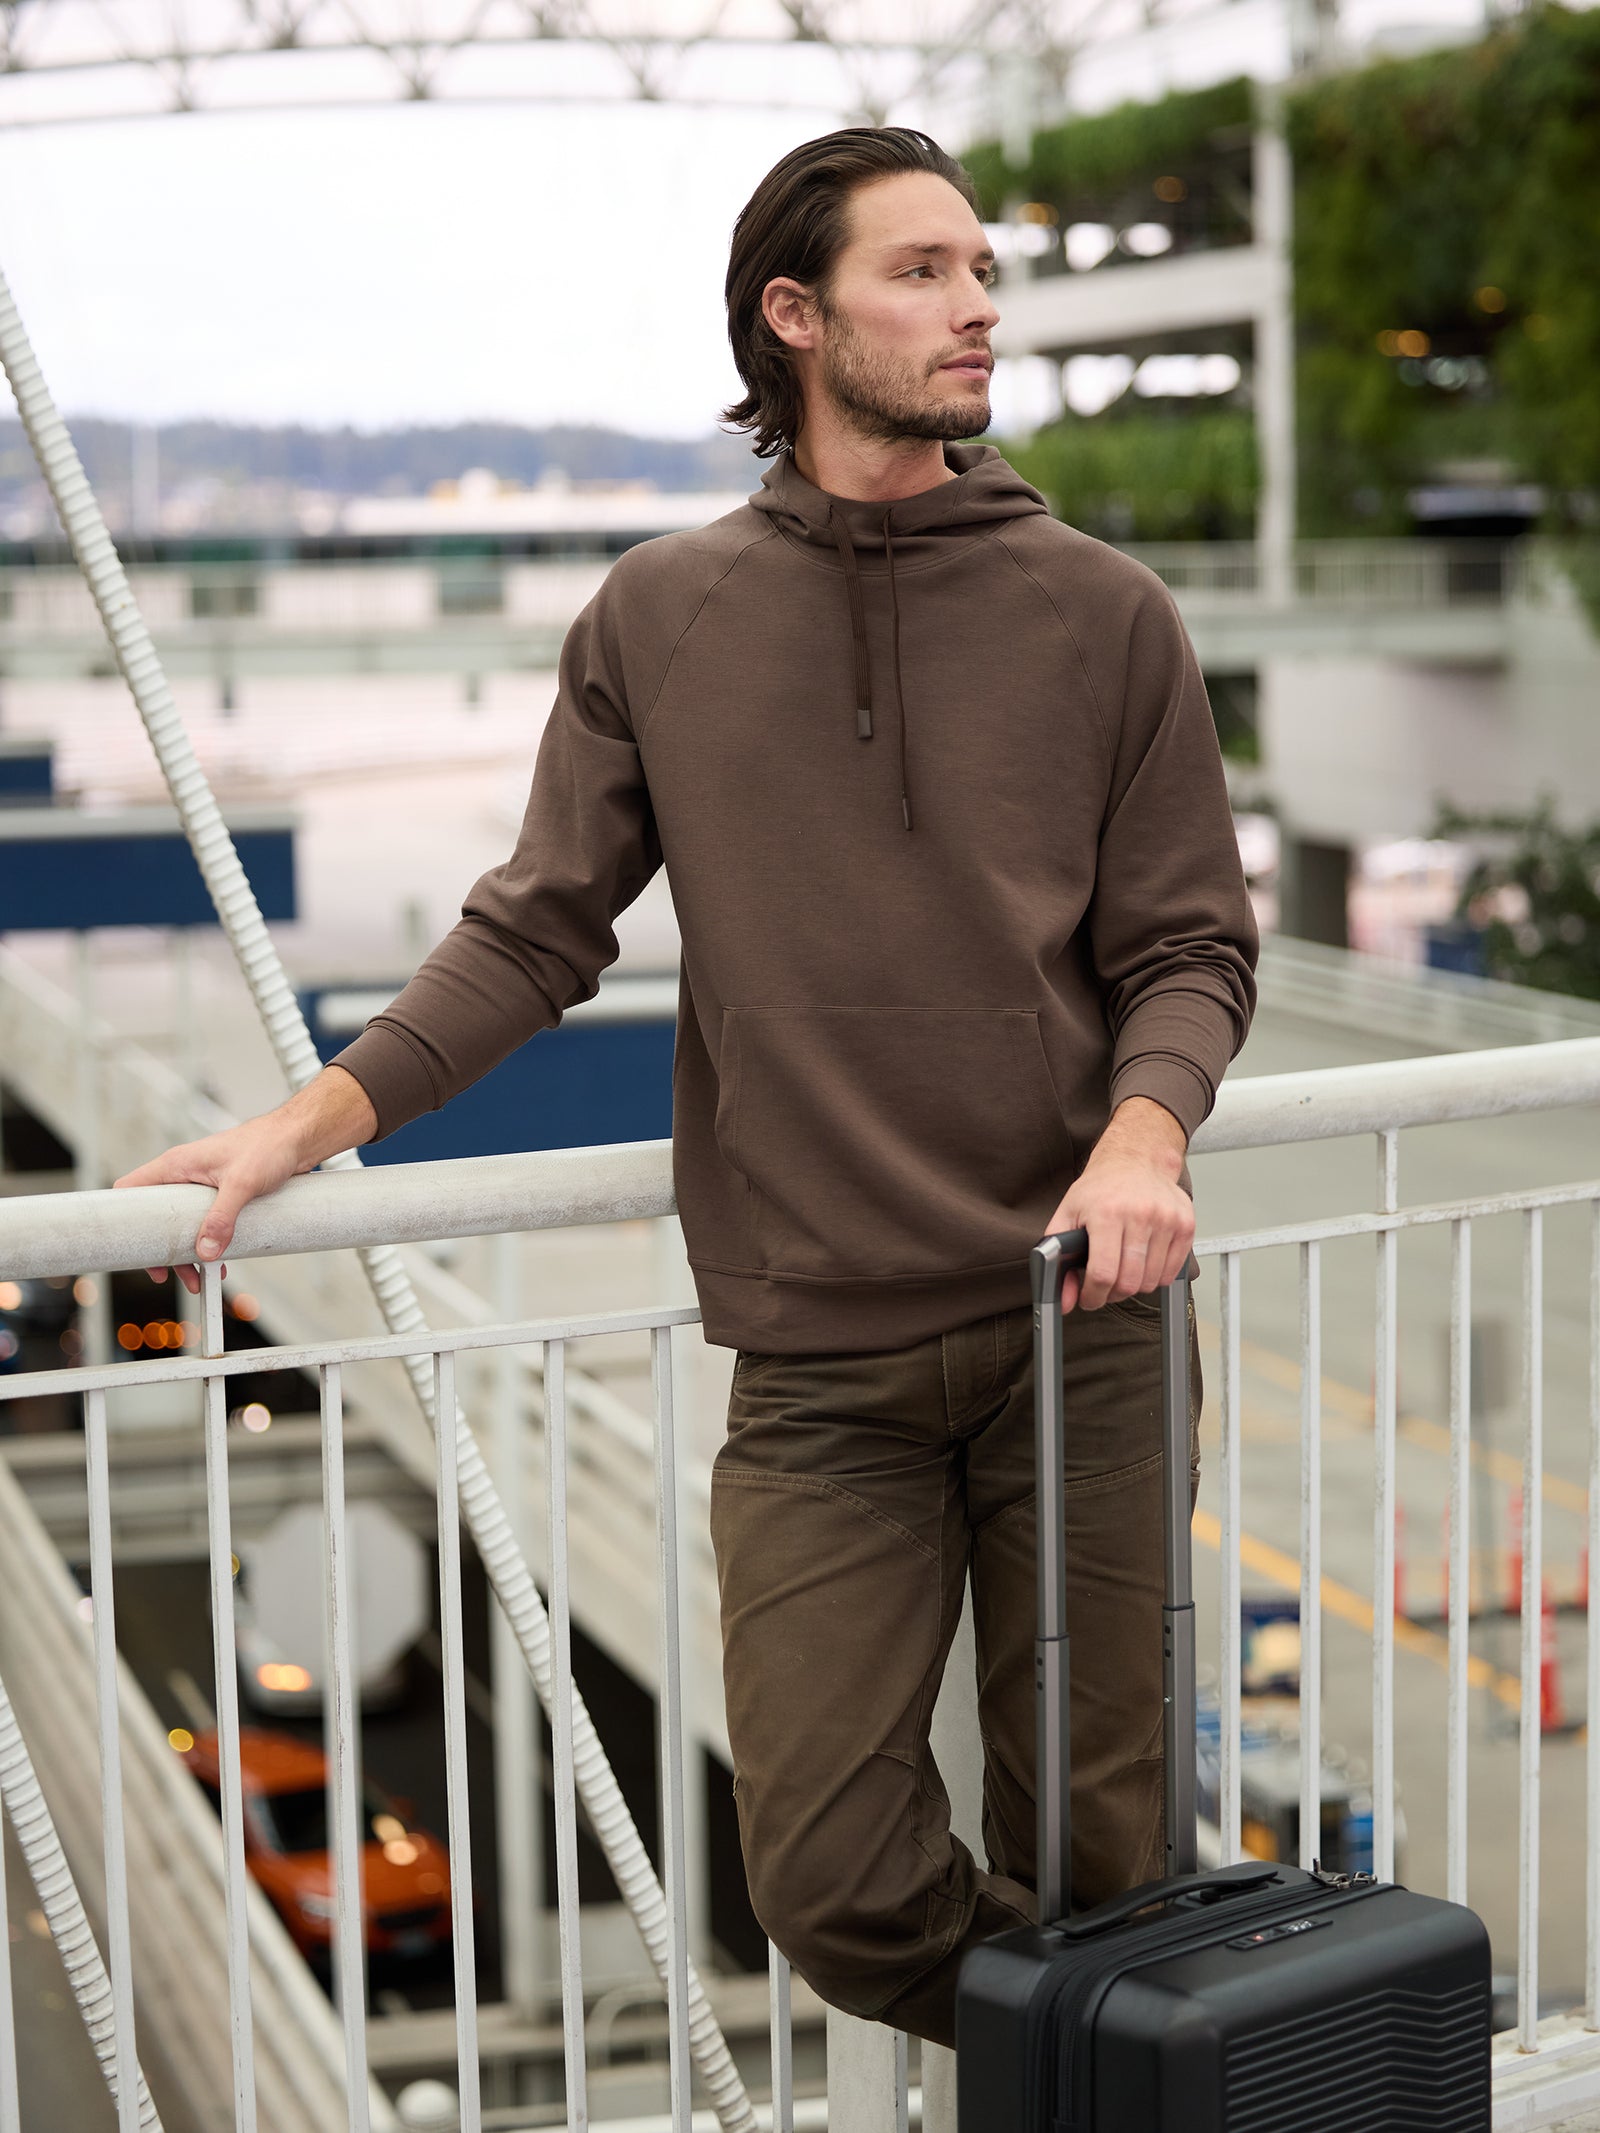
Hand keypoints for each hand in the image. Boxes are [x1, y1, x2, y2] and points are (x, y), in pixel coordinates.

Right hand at [113, 1118, 305, 1294]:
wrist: (298, 1138)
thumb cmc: (268, 1145)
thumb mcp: (242, 1183)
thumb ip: (222, 1217)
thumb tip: (205, 1251)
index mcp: (177, 1165)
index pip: (131, 1189)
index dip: (125, 1219)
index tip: (134, 1249)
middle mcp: (184, 1176)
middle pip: (157, 1218)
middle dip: (163, 1249)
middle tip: (170, 1275)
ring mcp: (202, 1187)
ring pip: (182, 1225)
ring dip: (188, 1253)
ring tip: (199, 1280)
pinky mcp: (221, 1196)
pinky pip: (204, 1224)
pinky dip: (208, 1244)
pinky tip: (220, 1263)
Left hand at [1046, 1095, 1192, 1312]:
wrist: (1135, 1159)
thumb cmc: (1101, 1188)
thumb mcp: (1067, 1216)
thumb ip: (1058, 1259)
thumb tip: (1062, 1300)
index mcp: (1107, 1213)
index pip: (1103, 1273)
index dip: (1093, 1296)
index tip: (1089, 1298)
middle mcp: (1140, 1215)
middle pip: (1129, 1282)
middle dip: (1112, 1294)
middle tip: (1104, 1286)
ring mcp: (1167, 1220)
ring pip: (1151, 1281)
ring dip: (1134, 1285)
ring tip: (1122, 1269)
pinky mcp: (1185, 1224)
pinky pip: (1171, 1272)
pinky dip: (1155, 1276)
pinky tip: (1142, 1262)